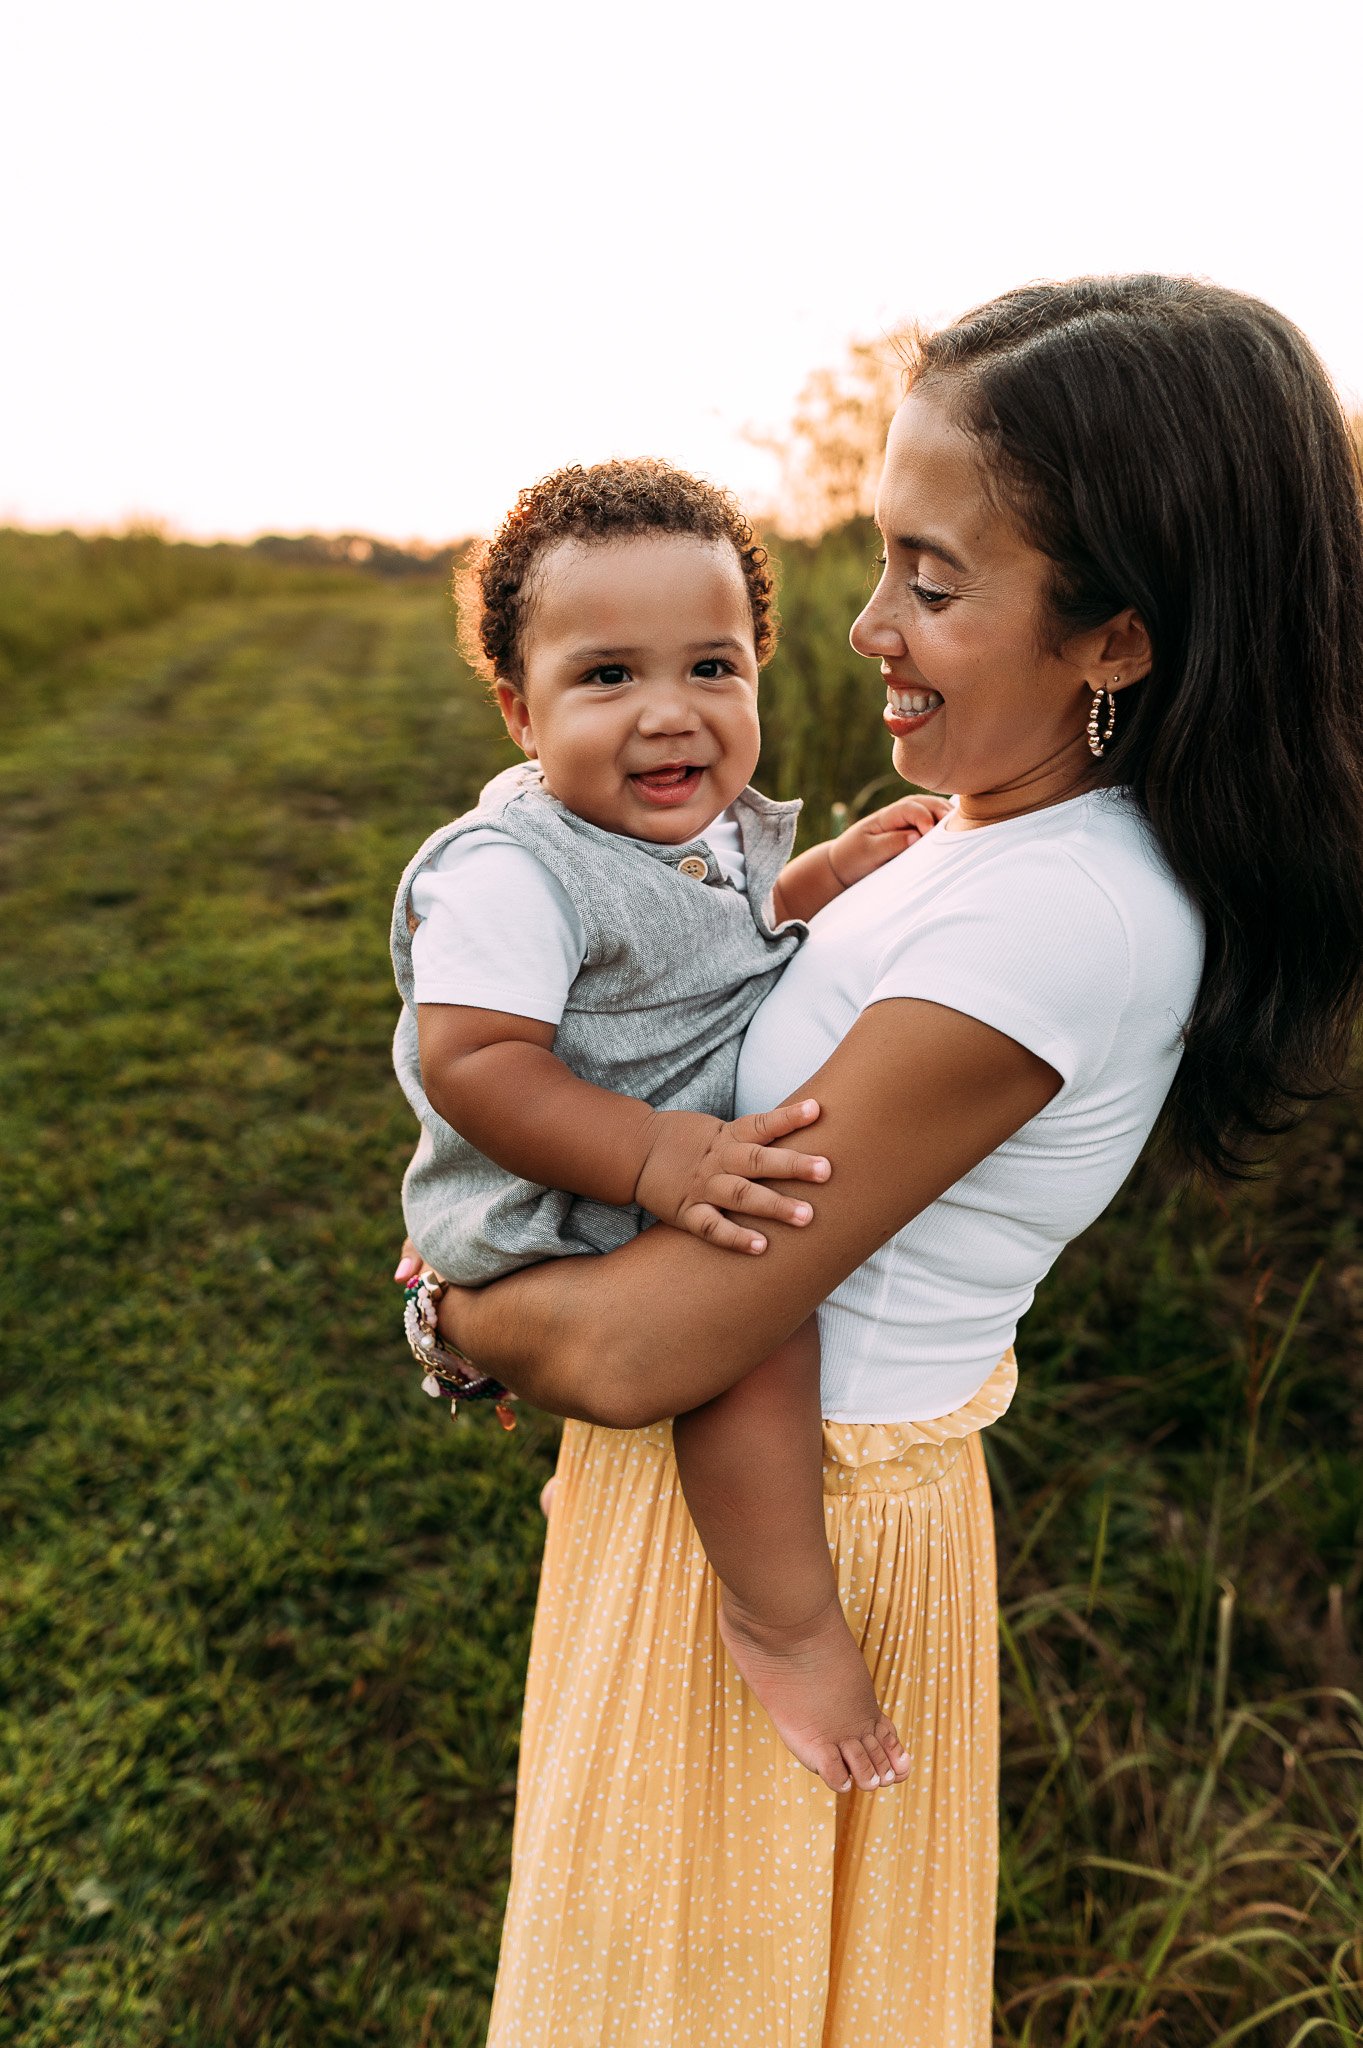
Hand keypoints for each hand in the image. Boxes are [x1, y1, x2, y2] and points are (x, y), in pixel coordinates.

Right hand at [634, 1098, 829, 1254]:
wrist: (635, 1152)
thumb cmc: (686, 1142)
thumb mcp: (718, 1131)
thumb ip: (753, 1138)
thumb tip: (802, 1132)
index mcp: (727, 1137)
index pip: (762, 1124)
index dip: (789, 1117)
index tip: (818, 1109)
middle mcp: (718, 1161)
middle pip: (759, 1161)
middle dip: (793, 1166)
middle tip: (826, 1170)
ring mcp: (703, 1188)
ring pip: (741, 1196)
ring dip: (774, 1206)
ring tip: (806, 1216)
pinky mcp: (687, 1213)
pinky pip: (713, 1228)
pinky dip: (736, 1238)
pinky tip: (761, 1246)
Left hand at [827, 791, 951, 887]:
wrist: (844, 864)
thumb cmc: (854, 857)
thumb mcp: (868, 852)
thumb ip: (891, 843)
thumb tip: (916, 836)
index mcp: (889, 814)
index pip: (913, 808)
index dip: (924, 818)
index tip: (930, 834)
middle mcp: (902, 812)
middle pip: (930, 804)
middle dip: (944, 813)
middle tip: (958, 828)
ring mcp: (911, 820)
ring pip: (936, 811)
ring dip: (950, 818)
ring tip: (964, 830)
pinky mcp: (917, 831)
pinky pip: (936, 824)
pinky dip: (948, 826)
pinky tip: (960, 834)